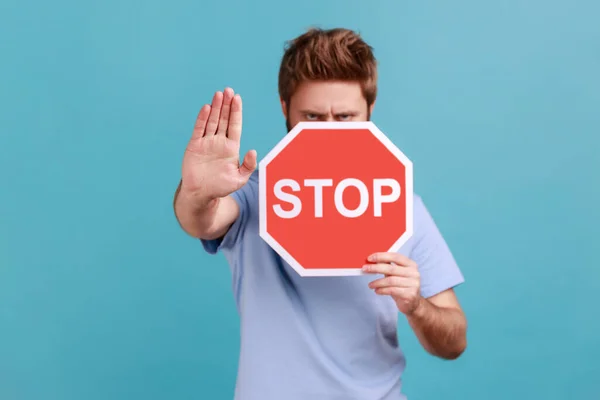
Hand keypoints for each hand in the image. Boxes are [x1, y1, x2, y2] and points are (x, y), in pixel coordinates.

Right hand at [181, 88, 256, 202]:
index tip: (237, 98)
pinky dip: (202, 119)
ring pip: (212, 121)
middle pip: (224, 119)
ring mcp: (206, 143)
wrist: (201, 194)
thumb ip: (248, 166)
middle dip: (226, 105)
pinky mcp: (195, 146)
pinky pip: (199, 130)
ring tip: (218, 94)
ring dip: (216, 108)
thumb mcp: (239, 179)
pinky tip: (206, 108)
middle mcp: (219, 142)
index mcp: (231, 148)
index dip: (236, 112)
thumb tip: (253, 151)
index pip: (235, 125)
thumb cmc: (221, 188)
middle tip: (228, 90)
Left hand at [363, 252, 422, 315]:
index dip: (381, 256)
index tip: (370, 258)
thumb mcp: (396, 275)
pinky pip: (392, 290)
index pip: (395, 256)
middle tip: (365, 269)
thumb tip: (373, 260)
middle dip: (375, 268)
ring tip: (370, 285)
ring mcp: (413, 284)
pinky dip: (382, 290)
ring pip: (390, 280)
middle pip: (391, 268)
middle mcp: (414, 273)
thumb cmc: (402, 287)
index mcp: (411, 265)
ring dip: (377, 282)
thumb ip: (388, 267)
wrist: (413, 304)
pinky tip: (377, 291)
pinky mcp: (410, 295)